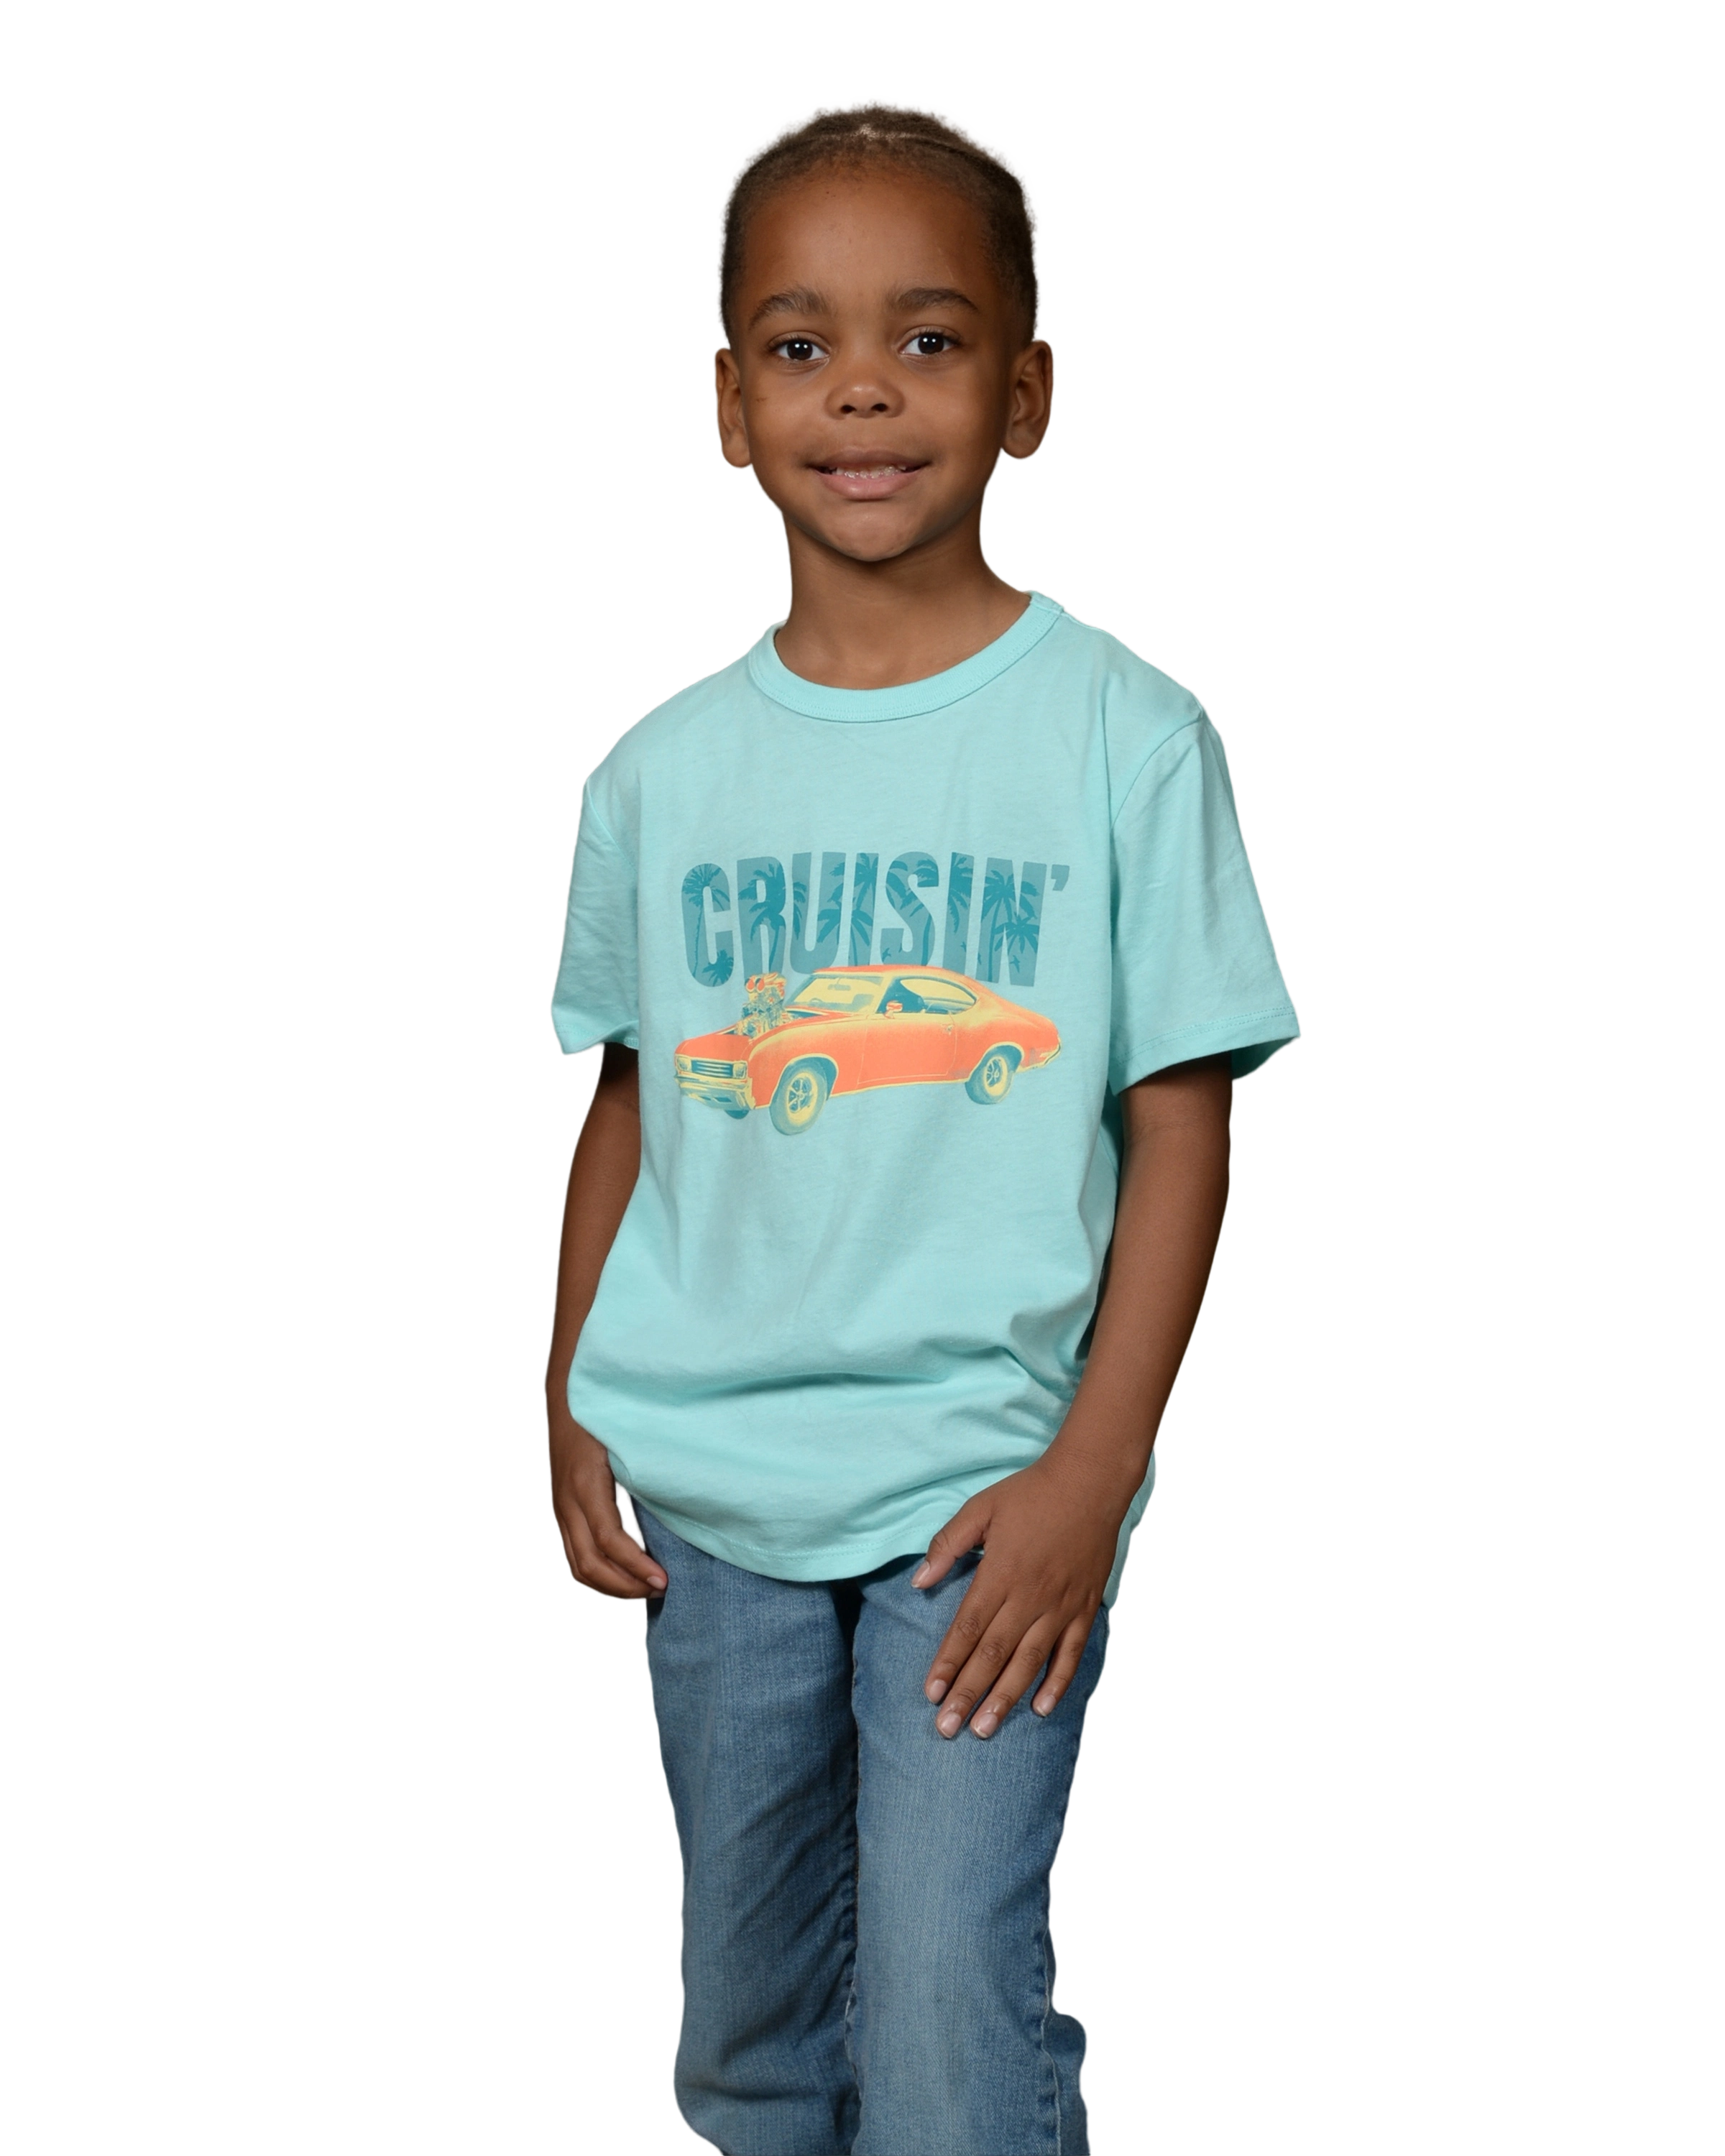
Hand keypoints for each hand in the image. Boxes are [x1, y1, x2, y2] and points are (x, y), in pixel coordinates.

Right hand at [548, 1414, 666, 1600]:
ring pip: (579, 1568)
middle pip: (591, 1564)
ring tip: (646, 1589)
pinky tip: (626, 1576)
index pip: (609, 1539)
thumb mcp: (628, 1438)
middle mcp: (568, 1501)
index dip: (636, 1565)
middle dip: (627, 1586)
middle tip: (662, 1589)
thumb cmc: (608, 1414)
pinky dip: (599, 1576)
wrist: (571, 1396)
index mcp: (585, 1482)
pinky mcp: (563, 1514)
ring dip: (613, 1587)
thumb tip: (684, 1500)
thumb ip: (648, 1469)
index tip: (665, 1580)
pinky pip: (575, 1558)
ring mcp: (561, 1510)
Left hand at [913, 1451, 1124, 1738]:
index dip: (948, 1663)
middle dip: (969, 1694)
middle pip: (994, 1654)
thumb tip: (918, 1581)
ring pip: (1030, 1661)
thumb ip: (948, 1544)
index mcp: (1001, 1573)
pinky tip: (1041, 1708)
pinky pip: (1071, 1653)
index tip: (931, 1694)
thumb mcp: (981, 1508)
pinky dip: (1057, 1682)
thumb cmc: (1031, 1493)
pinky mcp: (1086, 1607)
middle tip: (948, 1729)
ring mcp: (1061, 1605)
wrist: (1091, 1481)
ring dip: (1006, 1698)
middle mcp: (1030, 1596)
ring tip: (984, 1730)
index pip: (968, 1628)